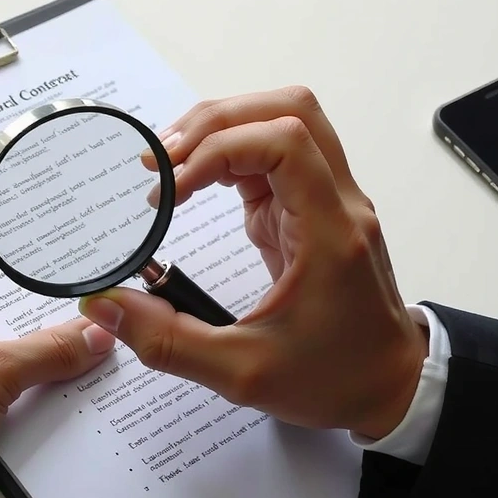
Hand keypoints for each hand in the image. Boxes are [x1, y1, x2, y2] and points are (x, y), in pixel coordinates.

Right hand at [79, 87, 425, 438]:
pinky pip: (274, 158)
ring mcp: (327, 202)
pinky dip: (230, 158)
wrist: (391, 387)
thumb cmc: (335, 379)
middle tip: (161, 161)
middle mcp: (336, 204)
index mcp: (330, 233)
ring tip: (171, 166)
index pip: (284, 141)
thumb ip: (169, 342)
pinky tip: (195, 186)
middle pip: (288, 110)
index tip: (173, 190)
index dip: (218, 150)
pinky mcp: (311, 211)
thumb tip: (106, 306)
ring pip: (282, 123)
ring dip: (223, 131)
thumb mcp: (243, 374)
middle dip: (216, 122)